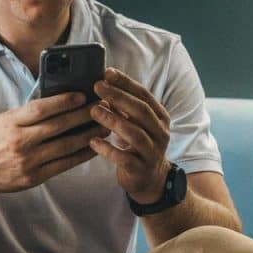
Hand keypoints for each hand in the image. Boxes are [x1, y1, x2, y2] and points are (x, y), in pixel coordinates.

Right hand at [0, 92, 110, 196]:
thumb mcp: (4, 120)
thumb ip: (28, 113)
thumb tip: (60, 101)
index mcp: (11, 123)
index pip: (40, 109)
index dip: (63, 101)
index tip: (82, 95)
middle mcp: (19, 142)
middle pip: (58, 126)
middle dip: (83, 116)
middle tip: (101, 108)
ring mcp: (28, 161)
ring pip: (65, 146)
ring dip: (88, 136)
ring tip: (104, 127)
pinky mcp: (34, 178)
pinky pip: (64, 165)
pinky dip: (81, 155)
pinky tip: (93, 147)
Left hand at [89, 68, 171, 203]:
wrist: (151, 180)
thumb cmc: (139, 145)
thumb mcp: (135, 123)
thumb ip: (122, 106)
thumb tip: (102, 83)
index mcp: (160, 117)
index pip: (144, 94)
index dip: (126, 82)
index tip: (107, 72)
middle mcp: (160, 133)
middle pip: (141, 111)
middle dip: (118, 96)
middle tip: (97, 86)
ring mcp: (152, 152)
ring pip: (134, 133)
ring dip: (112, 120)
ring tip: (93, 110)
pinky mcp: (140, 169)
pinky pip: (124, 158)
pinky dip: (108, 149)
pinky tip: (93, 141)